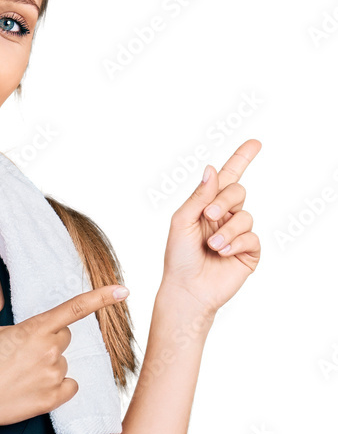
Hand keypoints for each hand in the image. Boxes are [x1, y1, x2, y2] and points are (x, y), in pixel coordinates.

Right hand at [0, 283, 128, 433]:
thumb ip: (23, 330)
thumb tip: (35, 336)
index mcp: (34, 329)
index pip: (75, 309)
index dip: (101, 298)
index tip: (122, 290)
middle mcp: (49, 350)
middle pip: (64, 338)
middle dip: (49, 343)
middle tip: (24, 356)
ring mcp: (53, 375)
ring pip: (62, 364)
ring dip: (47, 368)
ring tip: (20, 378)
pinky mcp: (54, 398)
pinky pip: (69, 386)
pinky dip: (56, 388)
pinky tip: (34, 391)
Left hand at [161, 139, 261, 317]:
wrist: (186, 290)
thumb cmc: (178, 257)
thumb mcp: (182, 221)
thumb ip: (199, 196)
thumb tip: (212, 168)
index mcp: (206, 206)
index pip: (227, 178)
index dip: (241, 159)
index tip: (255, 143)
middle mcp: (224, 217)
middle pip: (238, 191)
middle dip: (224, 201)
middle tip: (209, 215)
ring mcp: (238, 234)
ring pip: (246, 216)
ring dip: (226, 230)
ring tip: (212, 246)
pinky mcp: (248, 252)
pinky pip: (252, 237)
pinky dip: (236, 243)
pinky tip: (222, 253)